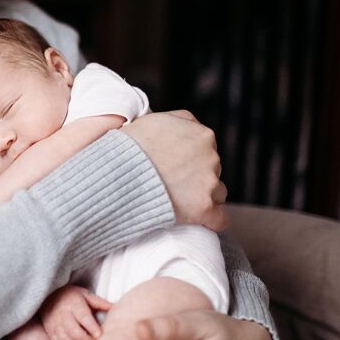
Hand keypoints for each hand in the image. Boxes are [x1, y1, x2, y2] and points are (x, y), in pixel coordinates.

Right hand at [39, 285, 111, 339]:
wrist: (50, 299)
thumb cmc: (72, 298)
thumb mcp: (85, 295)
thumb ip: (99, 302)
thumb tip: (116, 307)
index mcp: (73, 304)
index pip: (83, 316)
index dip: (91, 327)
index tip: (100, 335)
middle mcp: (62, 314)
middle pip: (74, 332)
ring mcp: (55, 325)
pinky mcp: (51, 334)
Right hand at [120, 110, 227, 230]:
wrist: (120, 175)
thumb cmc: (132, 147)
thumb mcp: (156, 119)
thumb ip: (181, 121)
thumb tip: (191, 129)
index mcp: (202, 135)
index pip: (207, 149)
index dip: (190, 158)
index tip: (176, 166)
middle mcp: (211, 158)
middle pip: (213, 170)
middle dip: (197, 177)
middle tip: (172, 182)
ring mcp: (209, 184)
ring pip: (217, 193)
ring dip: (203, 197)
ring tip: (178, 200)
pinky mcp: (204, 209)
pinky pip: (219, 219)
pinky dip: (210, 220)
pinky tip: (197, 219)